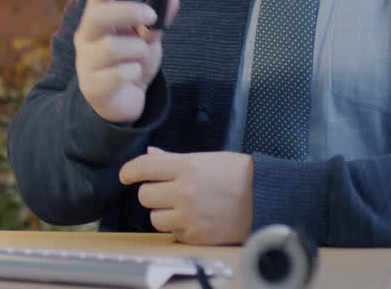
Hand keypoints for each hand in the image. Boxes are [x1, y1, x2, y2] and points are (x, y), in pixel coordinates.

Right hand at [74, 0, 178, 123]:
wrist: (122, 103)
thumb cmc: (131, 63)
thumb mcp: (148, 39)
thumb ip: (158, 20)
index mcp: (98, 19)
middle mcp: (86, 36)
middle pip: (98, 14)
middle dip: (128, 11)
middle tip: (151, 17)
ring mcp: (86, 61)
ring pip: (114, 47)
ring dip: (137, 52)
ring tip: (139, 61)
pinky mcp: (92, 87)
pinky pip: (120, 74)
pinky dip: (134, 74)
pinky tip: (132, 79)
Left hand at [119, 147, 252, 244]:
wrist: (265, 198)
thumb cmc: (238, 175)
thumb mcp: (205, 158)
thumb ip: (173, 159)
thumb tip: (150, 155)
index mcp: (187, 166)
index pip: (143, 168)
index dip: (129, 171)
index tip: (125, 175)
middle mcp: (185, 191)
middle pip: (145, 195)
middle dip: (153, 193)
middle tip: (167, 191)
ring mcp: (189, 215)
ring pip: (154, 217)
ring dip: (163, 213)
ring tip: (182, 207)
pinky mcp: (195, 235)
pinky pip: (171, 233)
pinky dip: (178, 227)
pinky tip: (193, 218)